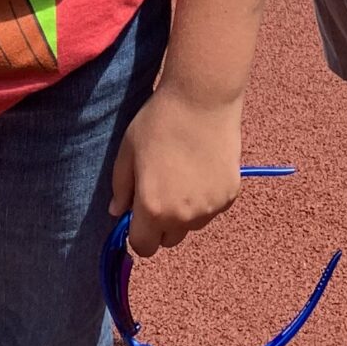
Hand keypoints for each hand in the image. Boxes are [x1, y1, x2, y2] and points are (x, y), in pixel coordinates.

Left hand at [109, 87, 241, 257]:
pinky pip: (212, 208)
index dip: (138, 232)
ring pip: (192, 224)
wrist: (203, 98)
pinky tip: (202, 167)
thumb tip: (116, 212)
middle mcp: (183, 217)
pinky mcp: (229, 196)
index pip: (143, 246)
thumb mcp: (128, 151)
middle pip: (169, 239)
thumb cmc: (159, 121)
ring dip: (185, 211)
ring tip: (182, 173)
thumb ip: (120, 187)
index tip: (138, 212)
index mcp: (152, 209)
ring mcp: (209, 208)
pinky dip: (205, 197)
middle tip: (161, 188)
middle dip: (161, 222)